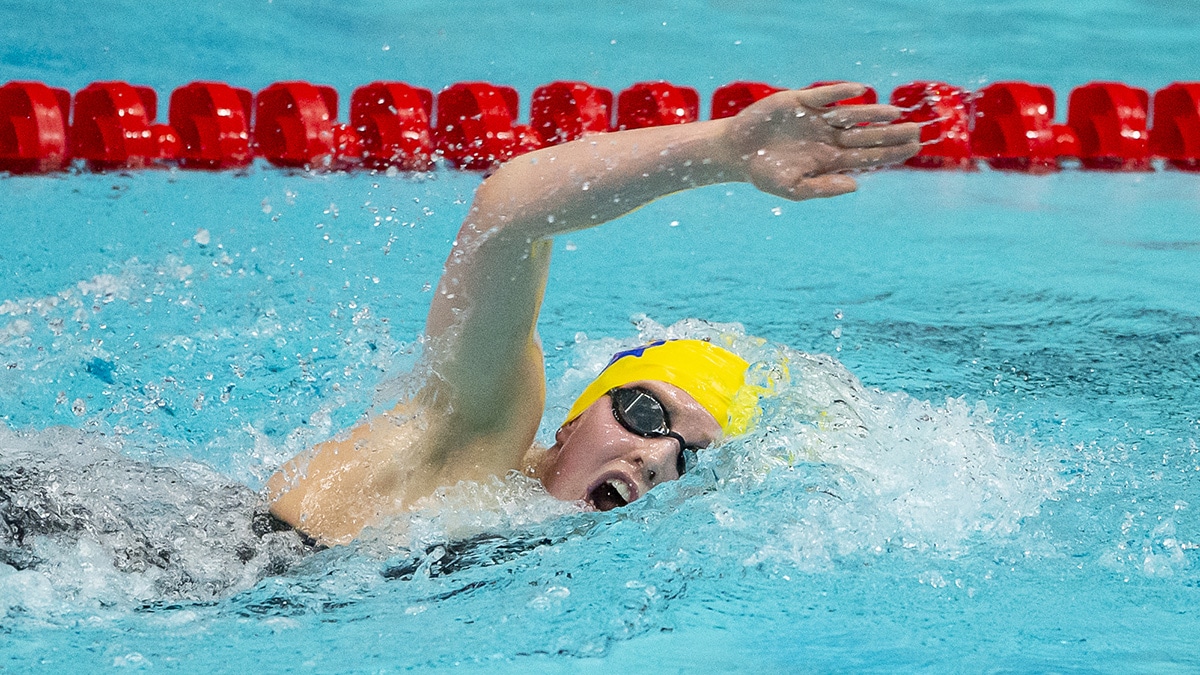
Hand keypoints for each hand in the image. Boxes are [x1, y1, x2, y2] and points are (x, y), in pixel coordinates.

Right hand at [718, 83, 919, 199]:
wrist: (736, 151)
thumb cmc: (764, 173)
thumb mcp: (792, 189)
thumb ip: (823, 188)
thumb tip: (856, 185)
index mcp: (829, 160)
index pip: (867, 156)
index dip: (891, 153)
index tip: (914, 149)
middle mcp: (828, 138)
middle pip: (866, 136)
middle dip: (891, 135)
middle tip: (919, 132)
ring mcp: (816, 119)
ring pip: (852, 115)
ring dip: (874, 114)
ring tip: (897, 114)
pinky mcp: (801, 102)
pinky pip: (825, 96)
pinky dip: (841, 93)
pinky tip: (860, 92)